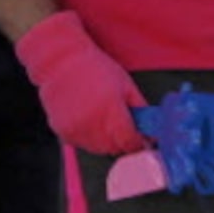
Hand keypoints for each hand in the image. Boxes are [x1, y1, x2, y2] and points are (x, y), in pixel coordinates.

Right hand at [14, 10, 149, 155]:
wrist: (62, 63)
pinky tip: (88, 120)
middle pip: (115, 149)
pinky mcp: (62, 131)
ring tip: (103, 119)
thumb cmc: (96, 70)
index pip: (129, 143)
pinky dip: (88, 138)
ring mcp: (75, 129)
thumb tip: (152, 129)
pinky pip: (81, 144)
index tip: (141, 139)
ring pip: (98, 149)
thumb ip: (141, 110)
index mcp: (111, 111)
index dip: (138, 143)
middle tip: (122, 126)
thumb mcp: (127, 86)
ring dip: (105, 142)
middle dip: (122, 142)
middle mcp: (92, 123)